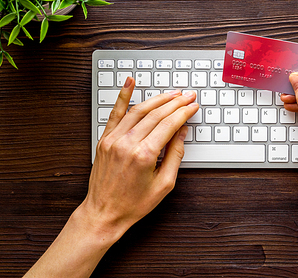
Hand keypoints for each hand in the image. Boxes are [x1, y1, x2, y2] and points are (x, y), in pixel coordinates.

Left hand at [81, 77, 198, 236]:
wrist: (104, 213)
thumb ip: (174, 155)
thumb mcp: (164, 184)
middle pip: (156, 114)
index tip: (193, 106)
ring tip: (171, 93)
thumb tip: (181, 133)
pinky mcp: (104, 140)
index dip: (184, 113)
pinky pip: (114, 113)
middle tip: (187, 95)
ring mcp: (113, 140)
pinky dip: (122, 96)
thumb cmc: (134, 204)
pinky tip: (129, 83)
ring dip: (157, 99)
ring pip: (138, 110)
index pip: (169, 124)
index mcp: (144, 155)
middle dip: (175, 102)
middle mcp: (127, 143)